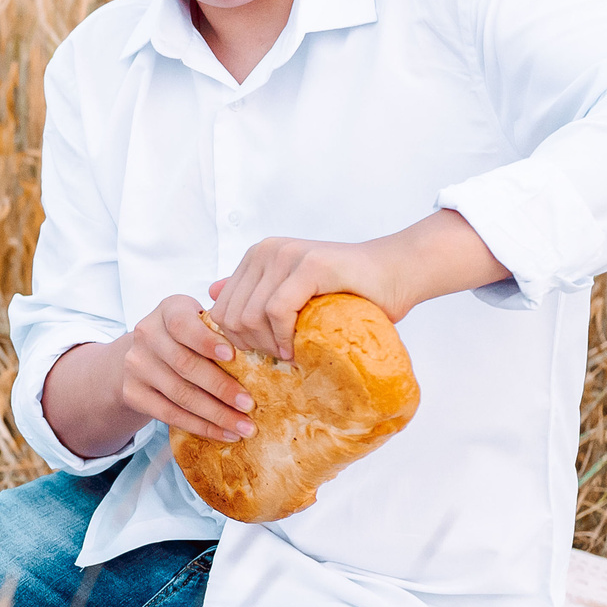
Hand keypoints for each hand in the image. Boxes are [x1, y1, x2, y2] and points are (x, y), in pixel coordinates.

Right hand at [122, 295, 255, 443]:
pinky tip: (224, 433)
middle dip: (220, 387)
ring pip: (179, 394)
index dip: (206, 341)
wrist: (143, 356)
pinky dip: (200, 427)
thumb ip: (223, 325)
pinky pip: (169, 414)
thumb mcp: (200, 320)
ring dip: (216, 414)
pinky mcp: (132, 393)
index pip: (182, 324)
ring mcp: (135, 365)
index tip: (232, 356)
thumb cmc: (187, 336)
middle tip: (250, 404)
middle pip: (184, 364)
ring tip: (244, 427)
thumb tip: (265, 341)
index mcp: (168, 310)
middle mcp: (146, 334)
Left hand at [203, 237, 405, 362]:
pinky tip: (298, 348)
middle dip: (251, 346)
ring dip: (269, 344)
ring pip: (250, 316)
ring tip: (291, 352)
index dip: (238, 341)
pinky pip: (277, 311)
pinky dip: (284, 337)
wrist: (396, 273)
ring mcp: (285, 255)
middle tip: (279, 356)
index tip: (265, 352)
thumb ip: (252, 291)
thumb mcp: (291, 290)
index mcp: (255, 257)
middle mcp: (264, 251)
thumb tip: (210, 293)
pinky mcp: (308, 265)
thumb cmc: (347, 290)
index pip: (221, 310)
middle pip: (230, 316)